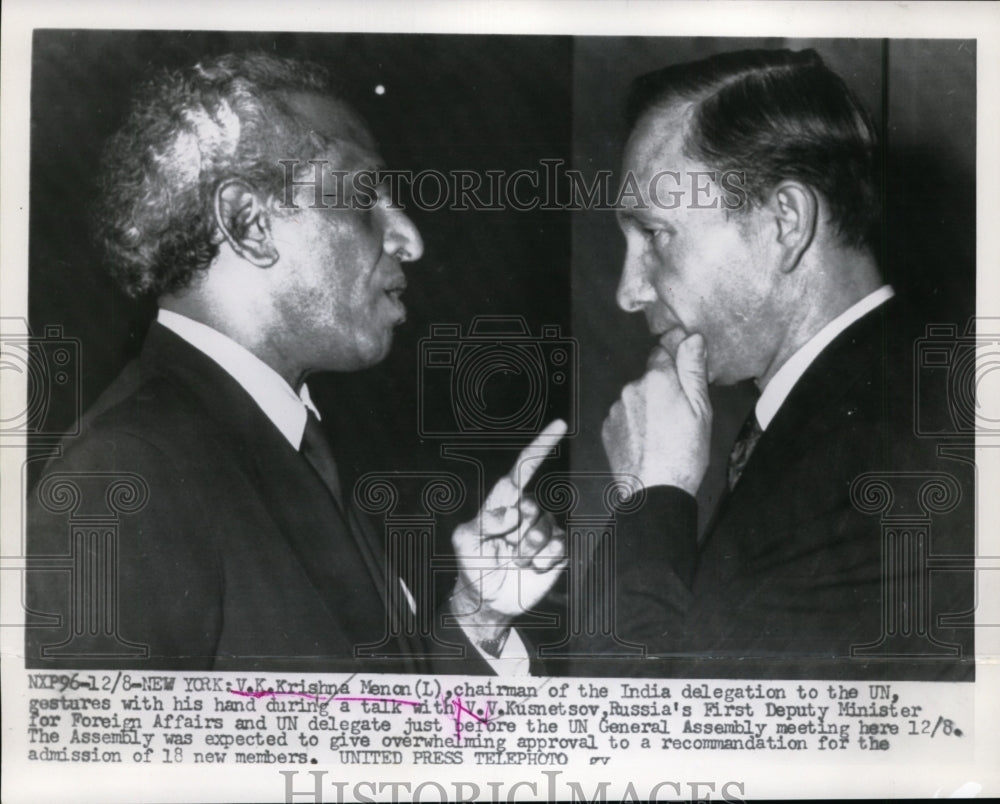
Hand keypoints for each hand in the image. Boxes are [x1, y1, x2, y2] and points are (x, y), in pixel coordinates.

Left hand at [450, 420, 567, 638]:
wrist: (492, 600)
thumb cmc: (474, 566)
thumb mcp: (466, 544)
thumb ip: (481, 524)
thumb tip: (511, 513)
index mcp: (504, 501)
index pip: (523, 469)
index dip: (541, 446)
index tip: (560, 426)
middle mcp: (527, 509)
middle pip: (532, 507)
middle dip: (516, 535)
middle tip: (503, 553)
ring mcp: (544, 528)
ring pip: (545, 529)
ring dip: (527, 552)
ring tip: (515, 563)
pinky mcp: (558, 548)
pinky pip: (559, 546)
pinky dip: (543, 561)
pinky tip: (533, 568)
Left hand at [602, 331, 711, 495]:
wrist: (654, 491)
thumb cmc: (683, 454)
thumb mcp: (700, 409)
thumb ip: (693, 369)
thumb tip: (691, 337)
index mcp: (657, 379)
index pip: (663, 352)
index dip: (675, 365)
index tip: (683, 381)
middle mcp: (631, 388)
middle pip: (649, 378)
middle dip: (662, 390)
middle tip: (678, 417)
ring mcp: (616, 408)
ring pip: (636, 398)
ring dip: (647, 408)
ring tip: (663, 435)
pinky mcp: (608, 427)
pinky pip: (624, 417)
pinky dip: (634, 424)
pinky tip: (647, 442)